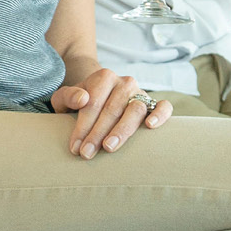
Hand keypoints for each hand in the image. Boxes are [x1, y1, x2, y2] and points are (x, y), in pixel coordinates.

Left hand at [50, 68, 171, 158]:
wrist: (101, 92)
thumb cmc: (81, 101)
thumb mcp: (66, 97)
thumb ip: (68, 96)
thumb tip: (82, 99)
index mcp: (104, 77)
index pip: (93, 103)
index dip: (83, 126)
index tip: (75, 147)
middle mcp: (125, 82)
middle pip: (112, 109)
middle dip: (98, 133)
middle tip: (87, 153)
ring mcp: (141, 92)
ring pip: (135, 110)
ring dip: (122, 130)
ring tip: (109, 147)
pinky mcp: (153, 103)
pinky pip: (163, 106)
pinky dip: (160, 115)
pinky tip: (150, 126)